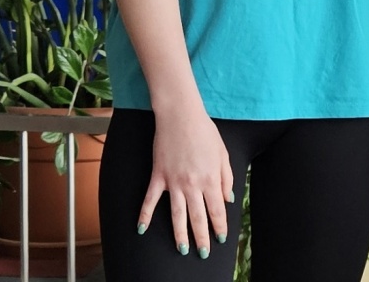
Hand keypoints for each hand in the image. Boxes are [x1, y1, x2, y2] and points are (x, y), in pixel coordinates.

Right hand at [139, 105, 235, 258]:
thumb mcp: (222, 153)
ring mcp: (173, 182)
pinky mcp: (158, 176)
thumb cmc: (205, 132)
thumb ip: (226, 177)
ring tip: (183, 249)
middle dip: (202, 237)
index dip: (219, 226)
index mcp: (210, 179)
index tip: (220, 238)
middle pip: (198, 217)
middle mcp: (192, 184)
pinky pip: (150, 200)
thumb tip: (227, 198)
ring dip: (180, 234)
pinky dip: (145, 215)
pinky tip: (141, 229)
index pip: (217, 210)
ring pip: (177, 215)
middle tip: (203, 253)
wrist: (181, 116)